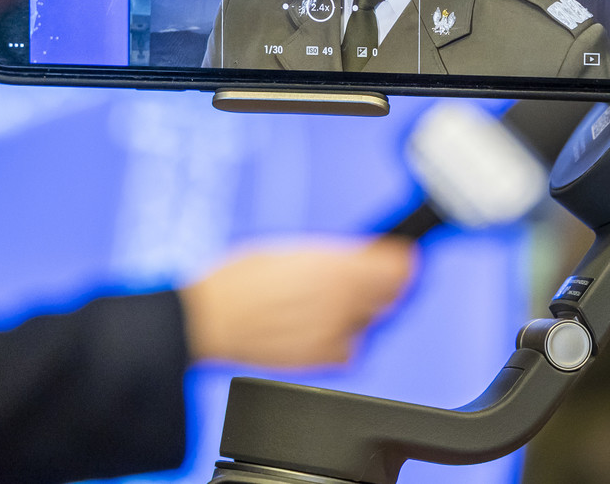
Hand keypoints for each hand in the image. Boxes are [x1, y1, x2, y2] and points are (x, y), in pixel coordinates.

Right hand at [178, 236, 416, 367]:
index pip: (399, 267)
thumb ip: (337, 257)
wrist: (209, 320)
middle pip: (391, 295)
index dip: (401, 262)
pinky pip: (348, 350)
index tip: (400, 259)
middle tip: (365, 280)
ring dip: (359, 312)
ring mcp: (332, 333)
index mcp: (337, 267)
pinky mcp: (318, 359)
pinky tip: (319, 329)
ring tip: (326, 304)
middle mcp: (342, 301)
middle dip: (382, 285)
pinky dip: (342, 341)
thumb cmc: (240, 280)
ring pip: (369, 322)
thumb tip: (367, 257)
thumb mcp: (293, 251)